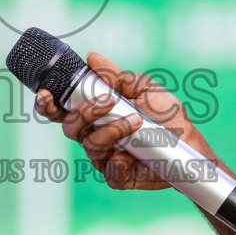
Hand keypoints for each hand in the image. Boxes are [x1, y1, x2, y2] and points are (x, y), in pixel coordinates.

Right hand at [35, 52, 219, 190]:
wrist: (189, 143)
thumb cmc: (167, 114)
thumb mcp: (142, 87)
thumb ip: (115, 76)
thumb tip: (92, 58)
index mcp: (94, 114)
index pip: (62, 110)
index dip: (48, 104)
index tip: (45, 93)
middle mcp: (94, 135)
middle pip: (69, 127)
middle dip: (84, 112)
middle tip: (107, 101)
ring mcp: (104, 157)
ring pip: (90, 146)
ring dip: (111, 130)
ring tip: (136, 122)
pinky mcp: (118, 176)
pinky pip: (109, 170)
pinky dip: (120, 159)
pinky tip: (133, 153)